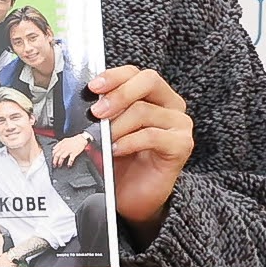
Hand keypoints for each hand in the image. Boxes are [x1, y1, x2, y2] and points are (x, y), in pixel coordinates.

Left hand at [51, 133, 91, 167]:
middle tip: (54, 165)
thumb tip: (53, 148)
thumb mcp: (64, 140)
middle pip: (57, 155)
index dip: (52, 156)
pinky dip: (69, 163)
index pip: (54, 151)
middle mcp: (64, 148)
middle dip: (54, 161)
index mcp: (61, 145)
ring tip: (59, 166)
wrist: (81, 139)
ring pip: (62, 157)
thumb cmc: (73, 140)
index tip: (52, 159)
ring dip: (60, 162)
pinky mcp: (74, 153)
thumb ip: (58, 144)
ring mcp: (69, 151)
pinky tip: (68, 165)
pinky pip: (71, 159)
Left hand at [90, 65, 192, 236]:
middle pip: (149, 81)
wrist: (132, 194)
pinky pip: (153, 135)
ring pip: (145, 111)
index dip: (114, 76)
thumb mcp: (105, 130)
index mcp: (153, 95)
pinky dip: (128, 142)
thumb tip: (83, 100)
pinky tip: (115, 150)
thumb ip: (102, 111)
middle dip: (118, 94)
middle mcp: (170, 105)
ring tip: (103, 140)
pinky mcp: (182, 145)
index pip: (136, 73)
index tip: (92, 87)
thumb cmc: (119, 158)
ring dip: (117, 125)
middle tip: (97, 113)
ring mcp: (179, 124)